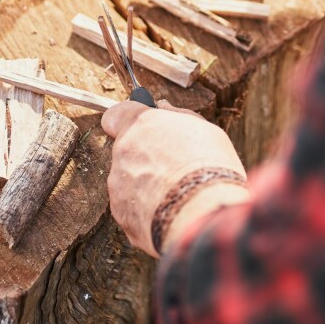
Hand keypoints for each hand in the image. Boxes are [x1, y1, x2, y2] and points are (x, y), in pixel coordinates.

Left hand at [102, 100, 249, 256]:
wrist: (204, 215)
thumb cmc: (209, 168)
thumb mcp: (204, 130)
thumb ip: (179, 117)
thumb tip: (163, 107)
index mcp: (140, 125)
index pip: (115, 115)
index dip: (127, 123)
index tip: (141, 130)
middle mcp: (122, 153)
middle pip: (126, 152)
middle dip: (144, 158)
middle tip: (174, 168)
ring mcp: (118, 186)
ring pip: (128, 182)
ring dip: (146, 186)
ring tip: (177, 195)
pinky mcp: (122, 216)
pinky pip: (132, 209)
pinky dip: (148, 211)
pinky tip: (171, 212)